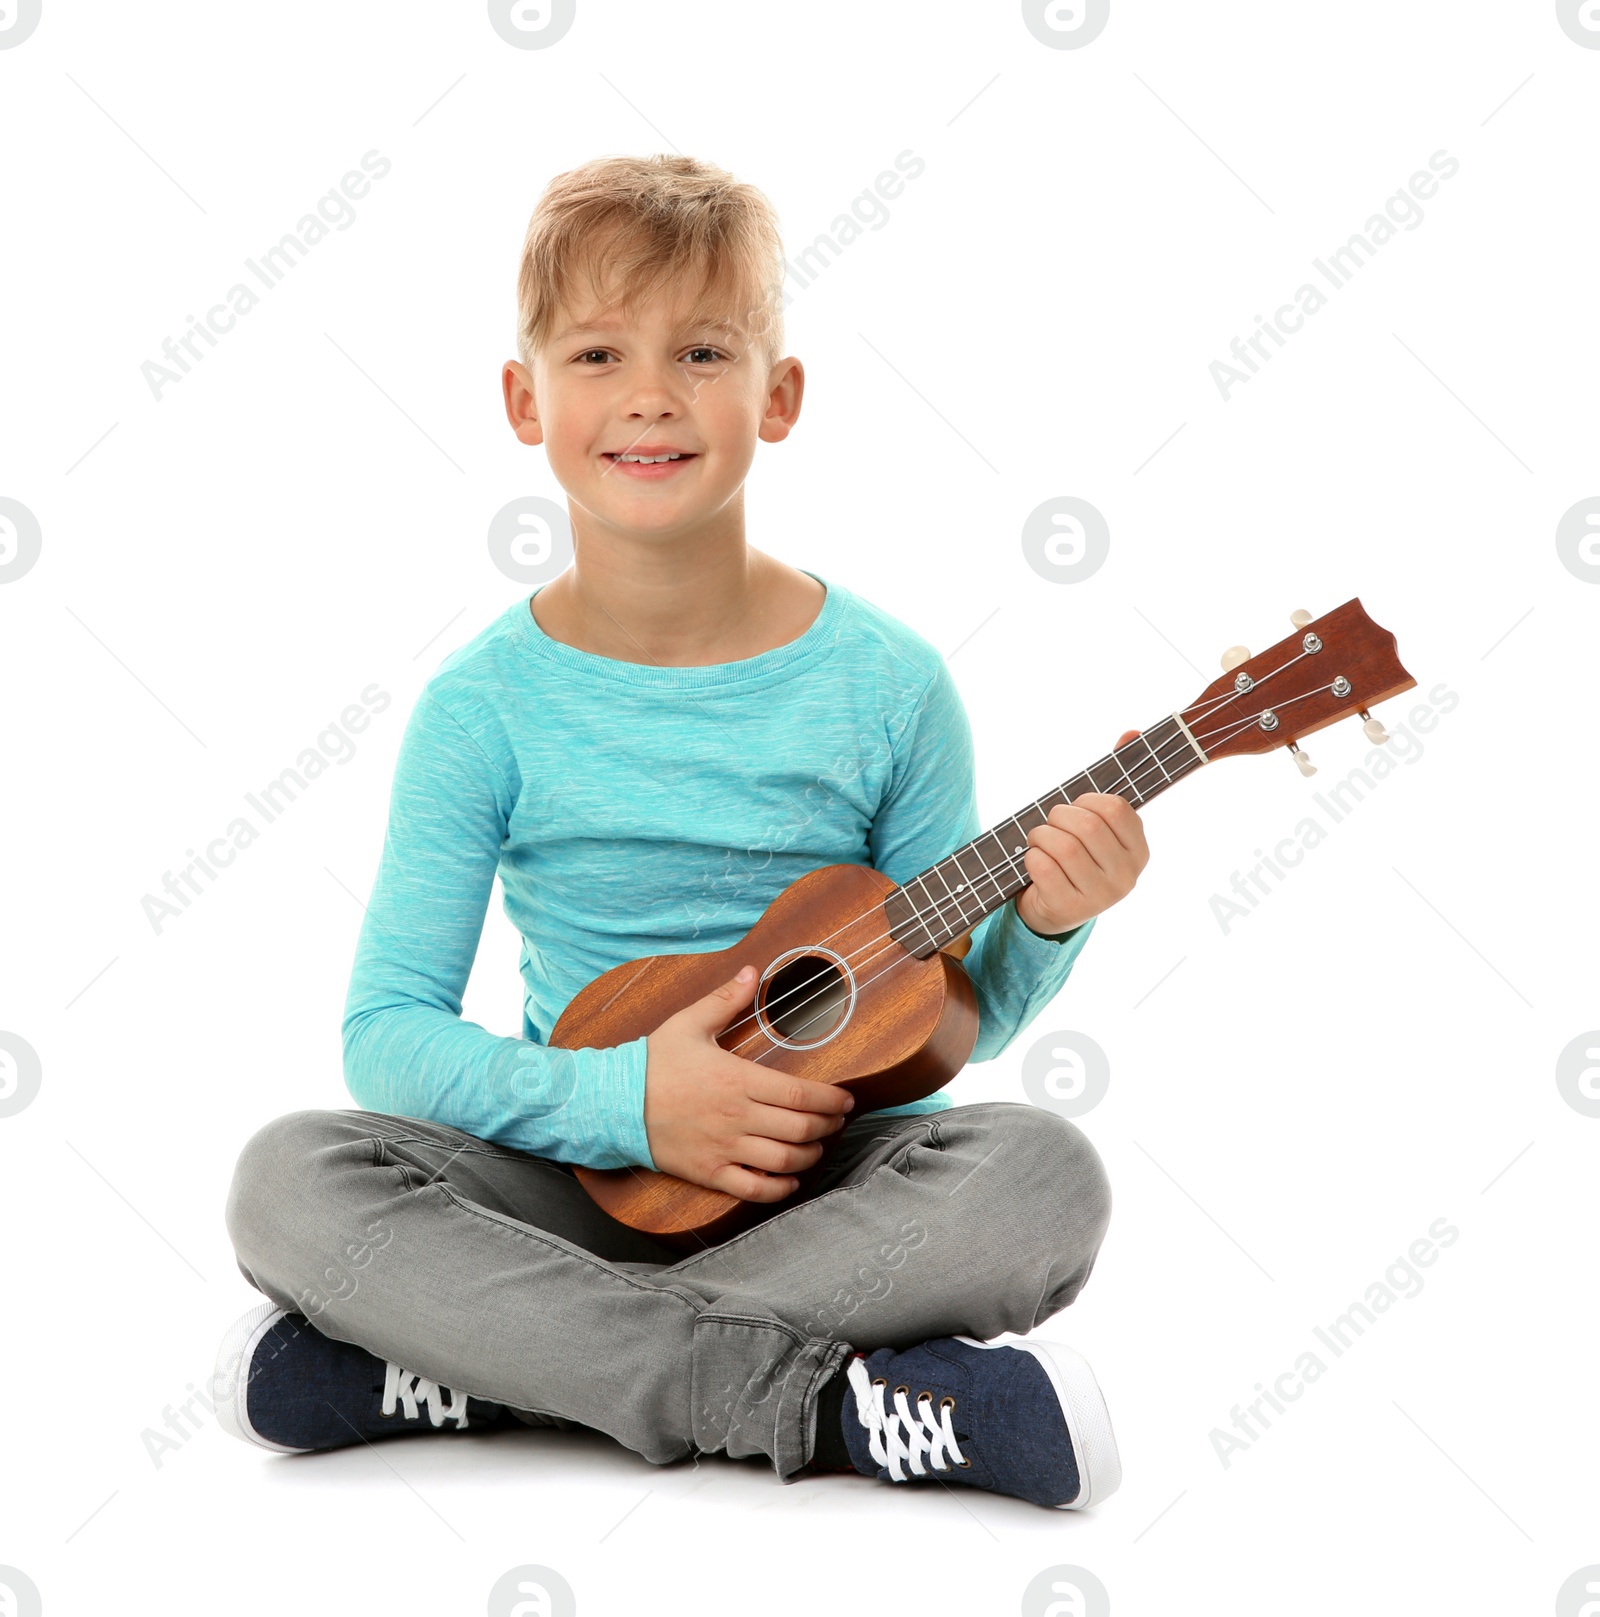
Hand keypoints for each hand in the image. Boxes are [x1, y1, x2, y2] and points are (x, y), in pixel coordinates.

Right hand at [644, 964, 855, 1201]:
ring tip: (818, 1147)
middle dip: (828, 1127)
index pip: (802, 1095)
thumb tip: (752, 971)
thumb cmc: (653, 1063)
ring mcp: (724, 1147)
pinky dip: (780, 1189)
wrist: (613, 1102)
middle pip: (801, 1129)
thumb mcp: (689, 1023)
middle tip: (837, 1121)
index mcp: (739, 1079)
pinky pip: (754, 1189)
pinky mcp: (710, 1172)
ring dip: (811, 1156)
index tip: (846, 1100)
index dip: (832, 1100)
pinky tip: (791, 1180)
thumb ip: (725, 999)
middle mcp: (737, 1116)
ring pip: (784, 1160)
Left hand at [1013, 728, 1150, 937]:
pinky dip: (1031, 857)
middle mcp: (1127, 877)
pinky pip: (1043, 868)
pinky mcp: (1069, 909)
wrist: (1051, 908)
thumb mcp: (1098, 823)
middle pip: (1086, 826)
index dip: (1086, 801)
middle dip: (1058, 816)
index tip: (1077, 808)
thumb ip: (1114, 779)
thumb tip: (1131, 732)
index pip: (1115, 808)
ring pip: (1063, 847)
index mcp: (1139, 850)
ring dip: (1040, 836)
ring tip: (1040, 841)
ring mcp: (1100, 898)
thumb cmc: (1075, 856)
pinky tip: (1034, 862)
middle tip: (1051, 823)